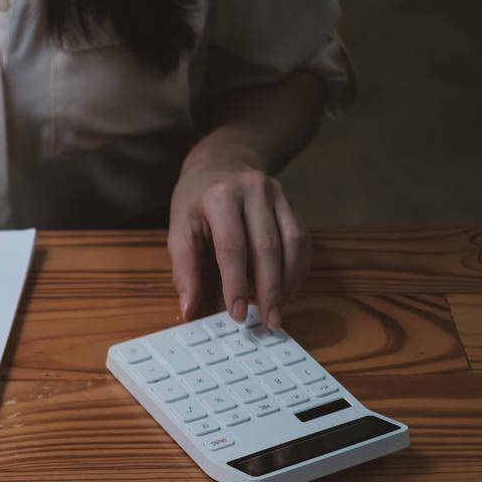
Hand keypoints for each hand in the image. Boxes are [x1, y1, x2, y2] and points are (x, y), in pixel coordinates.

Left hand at [167, 151, 308, 330]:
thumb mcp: (179, 227)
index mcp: (220, 196)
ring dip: (288, 281)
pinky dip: (298, 268)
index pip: (232, 247)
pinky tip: (289, 289)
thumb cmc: (196, 200)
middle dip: (269, 290)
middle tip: (269, 321)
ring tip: (279, 309)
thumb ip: (184, 269)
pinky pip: (303, 239)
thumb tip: (188, 309)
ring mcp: (278, 194)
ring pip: (293, 243)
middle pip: (267, 247)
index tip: (237, 314)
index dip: (236, 284)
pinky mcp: (292, 203)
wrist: (223, 160)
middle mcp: (254, 191)